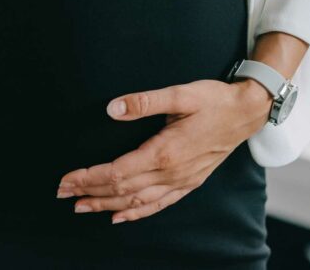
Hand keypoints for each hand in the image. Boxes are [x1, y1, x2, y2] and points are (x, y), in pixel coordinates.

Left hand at [56, 78, 271, 223]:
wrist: (247, 113)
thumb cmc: (214, 100)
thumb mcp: (181, 94)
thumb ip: (145, 101)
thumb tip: (113, 108)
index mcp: (164, 152)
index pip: (116, 172)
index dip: (88, 177)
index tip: (65, 179)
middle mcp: (171, 173)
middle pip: (121, 190)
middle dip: (89, 193)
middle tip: (62, 194)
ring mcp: (181, 182)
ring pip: (137, 202)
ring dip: (107, 206)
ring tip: (82, 207)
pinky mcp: (189, 183)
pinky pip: (158, 205)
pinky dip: (136, 213)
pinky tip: (120, 216)